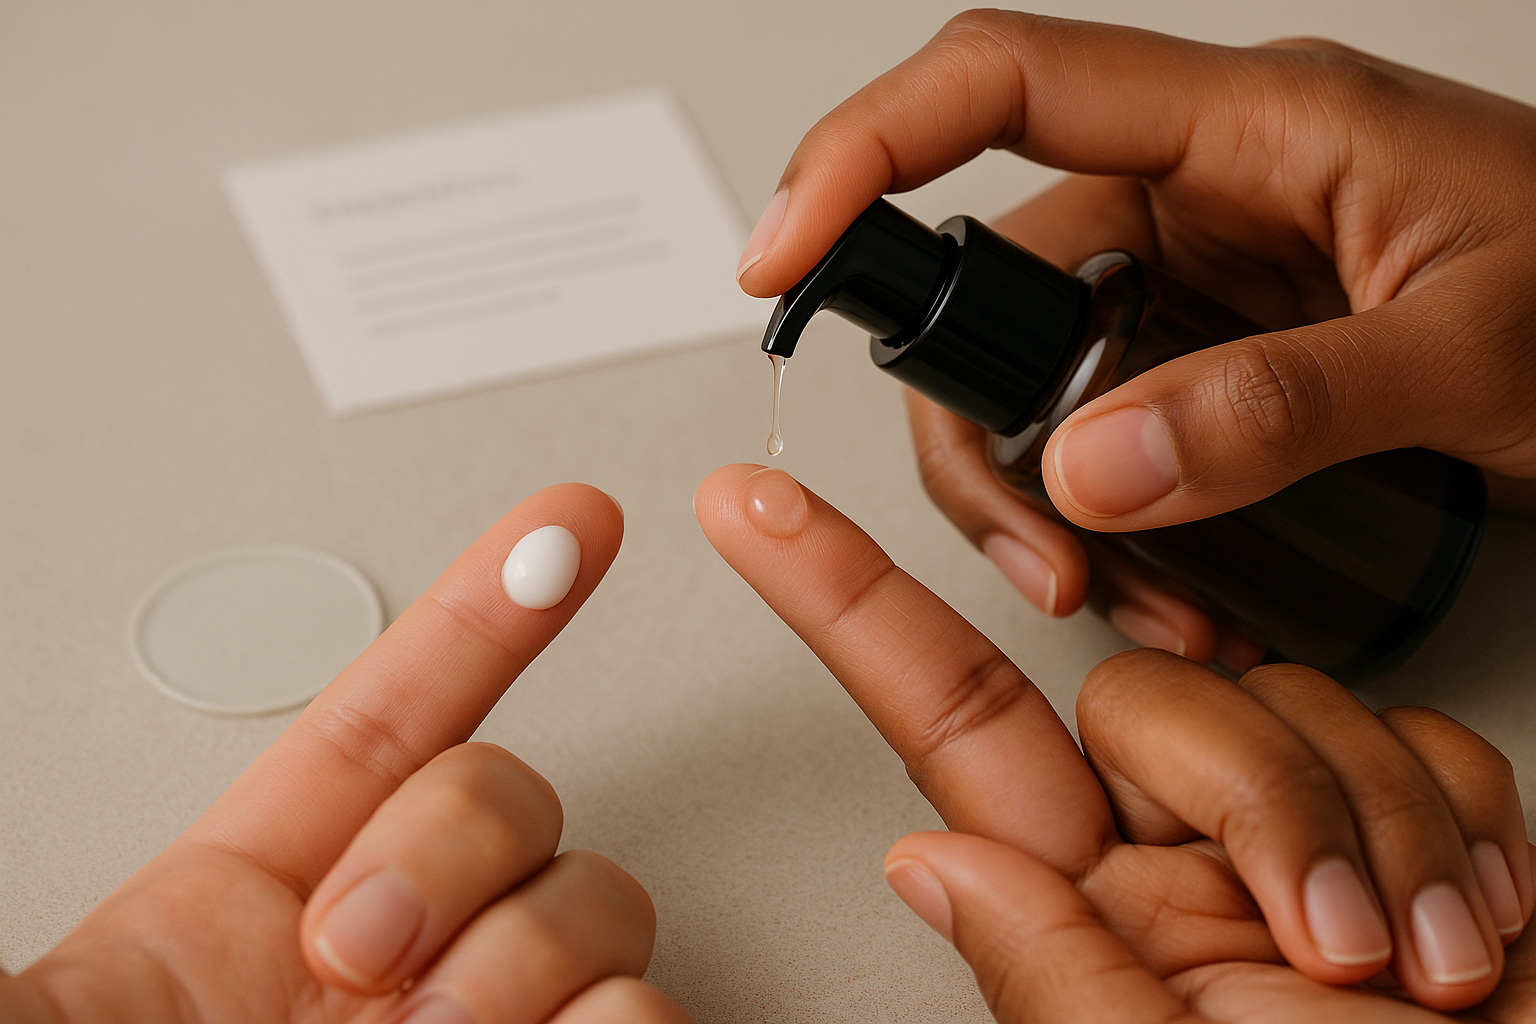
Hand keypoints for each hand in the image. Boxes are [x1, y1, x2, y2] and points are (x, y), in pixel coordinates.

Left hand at [1, 485, 690, 1023]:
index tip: (569, 523)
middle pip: (520, 802)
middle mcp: (388, 968)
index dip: (491, 608)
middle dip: (461, 847)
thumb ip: (66, 971)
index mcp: (242, 915)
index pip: (395, 716)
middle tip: (363, 960)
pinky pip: (649, 1021)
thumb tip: (52, 951)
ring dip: (521, 961)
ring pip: (601, 909)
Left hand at [696, 464, 1534, 1015]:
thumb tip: (927, 859)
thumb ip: (1053, 979)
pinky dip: (1460, 818)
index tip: (751, 508)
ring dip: (1379, 828)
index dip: (841, 600)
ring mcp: (1285, 833)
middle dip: (1259, 793)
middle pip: (1154, 695)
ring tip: (1422, 970)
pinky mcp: (1403, 814)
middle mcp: (1167, 861)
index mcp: (1082, 918)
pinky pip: (1416, 724)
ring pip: (1293, 695)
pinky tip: (1473, 921)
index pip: (941, 719)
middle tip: (1336, 946)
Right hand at [735, 11, 1535, 662]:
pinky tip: (1162, 576)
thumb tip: (1094, 465)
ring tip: (1123, 594)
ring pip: (1038, 373)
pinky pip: (1104, 419)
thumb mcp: (1479, 351)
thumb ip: (1284, 405)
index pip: (1003, 85)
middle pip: (996, 282)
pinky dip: (1105, 512)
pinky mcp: (1219, 345)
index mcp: (1252, 126)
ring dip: (1049, 498)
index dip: (865, 150)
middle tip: (1037, 550)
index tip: (783, 252)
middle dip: (982, 432)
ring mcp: (1207, 273)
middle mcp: (1206, 189)